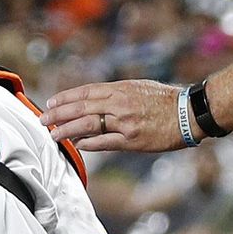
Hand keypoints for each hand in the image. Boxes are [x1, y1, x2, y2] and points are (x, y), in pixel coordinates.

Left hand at [43, 79, 189, 153]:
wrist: (189, 112)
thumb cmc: (166, 99)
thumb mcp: (139, 87)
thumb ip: (117, 94)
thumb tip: (96, 101)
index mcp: (120, 89)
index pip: (85, 92)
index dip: (65, 98)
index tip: (51, 103)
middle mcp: (119, 103)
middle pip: (81, 108)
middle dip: (59, 114)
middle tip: (43, 120)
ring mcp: (125, 122)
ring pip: (88, 125)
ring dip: (67, 130)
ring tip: (54, 135)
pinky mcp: (133, 140)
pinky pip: (104, 142)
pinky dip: (89, 144)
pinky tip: (77, 145)